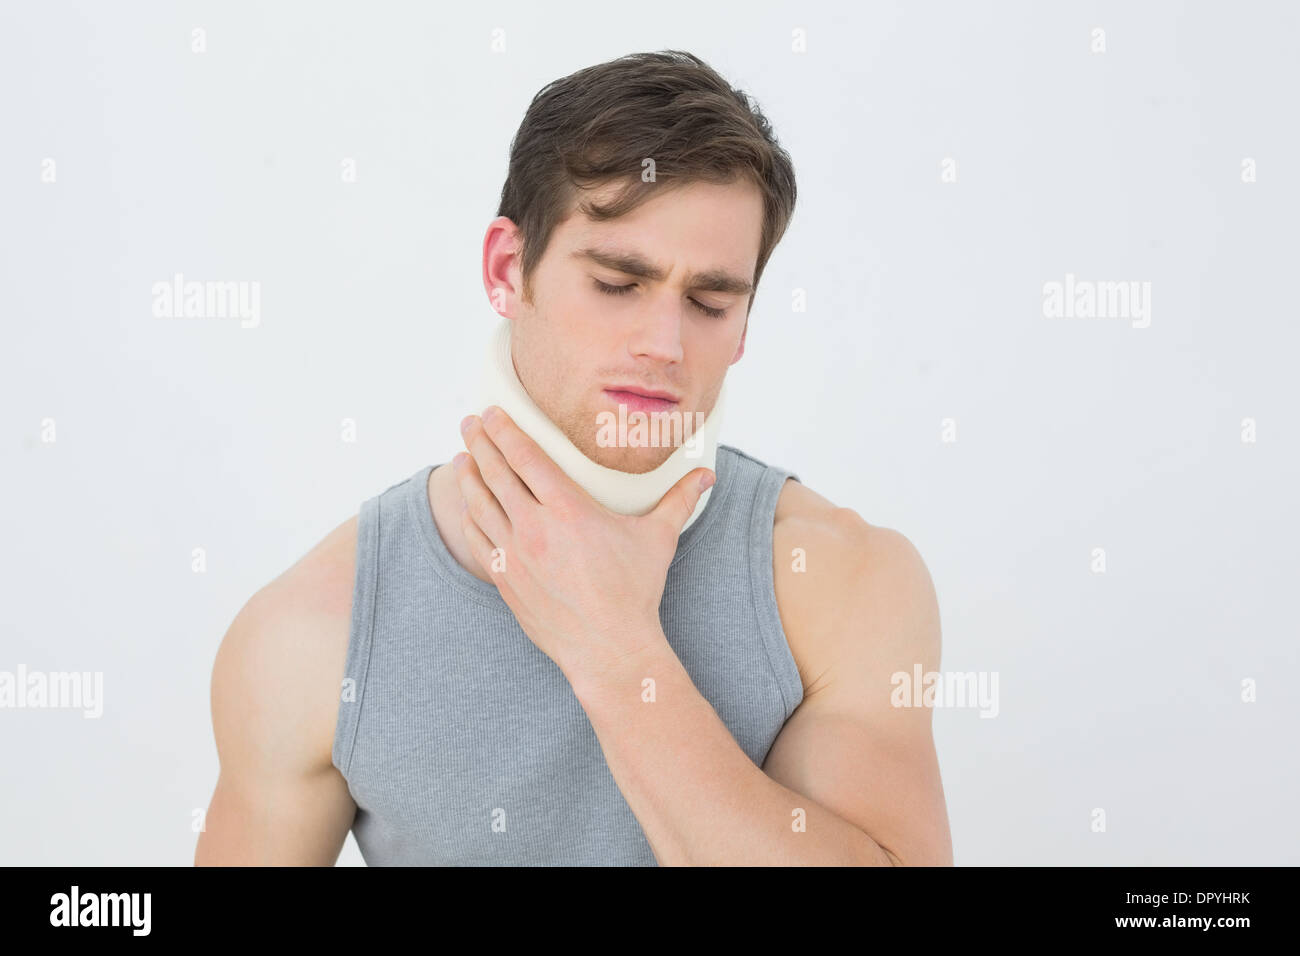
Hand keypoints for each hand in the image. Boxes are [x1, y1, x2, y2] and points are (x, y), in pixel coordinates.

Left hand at [453, 405, 713, 683]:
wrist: (608, 648)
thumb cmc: (635, 591)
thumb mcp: (659, 538)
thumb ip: (679, 500)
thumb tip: (707, 474)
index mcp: (568, 509)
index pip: (527, 457)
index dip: (506, 431)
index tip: (493, 413)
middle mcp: (535, 527)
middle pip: (497, 474)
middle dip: (481, 443)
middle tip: (469, 423)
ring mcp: (515, 555)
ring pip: (480, 505)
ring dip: (469, 477)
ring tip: (462, 457)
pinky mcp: (506, 581)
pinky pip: (479, 541)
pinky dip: (470, 518)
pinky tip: (468, 507)